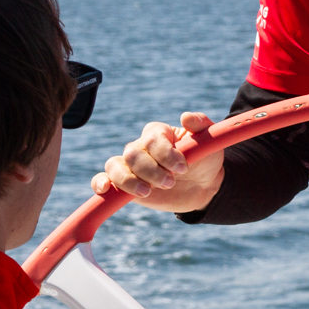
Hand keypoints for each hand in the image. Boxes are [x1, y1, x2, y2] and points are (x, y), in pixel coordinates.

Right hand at [93, 113, 224, 213]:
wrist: (202, 185)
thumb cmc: (204, 159)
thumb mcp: (209, 141)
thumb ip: (201, 126)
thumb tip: (186, 117)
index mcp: (158, 134)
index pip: (152, 139)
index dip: (166, 154)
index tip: (183, 168)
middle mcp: (140, 147)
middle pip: (133, 155)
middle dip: (151, 171)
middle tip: (171, 182)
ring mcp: (131, 166)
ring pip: (115, 166)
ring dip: (129, 180)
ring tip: (147, 192)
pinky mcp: (125, 184)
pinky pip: (104, 179)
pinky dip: (100, 183)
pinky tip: (105, 189)